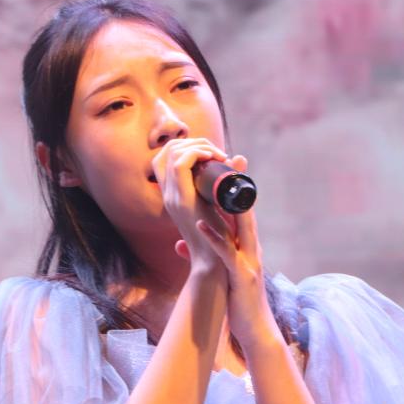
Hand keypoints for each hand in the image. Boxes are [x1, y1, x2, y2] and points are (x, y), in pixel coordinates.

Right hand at [151, 138, 233, 274]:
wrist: (216, 262)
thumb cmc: (221, 236)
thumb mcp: (221, 201)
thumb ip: (225, 180)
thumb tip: (238, 157)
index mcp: (173, 194)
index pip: (164, 158)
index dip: (185, 146)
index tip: (210, 153)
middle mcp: (168, 193)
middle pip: (165, 152)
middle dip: (191, 142)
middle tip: (215, 151)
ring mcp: (173, 196)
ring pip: (172, 153)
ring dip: (197, 145)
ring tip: (217, 154)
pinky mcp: (183, 200)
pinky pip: (181, 164)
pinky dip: (197, 153)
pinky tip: (215, 158)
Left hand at [174, 155, 280, 351]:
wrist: (253, 328)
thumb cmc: (237, 298)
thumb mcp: (222, 272)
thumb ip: (204, 256)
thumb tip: (180, 247)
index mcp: (245, 246)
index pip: (240, 212)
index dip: (234, 188)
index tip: (227, 163)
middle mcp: (251, 248)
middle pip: (246, 211)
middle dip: (240, 185)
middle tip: (233, 158)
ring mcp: (248, 261)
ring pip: (241, 227)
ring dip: (230, 204)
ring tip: (218, 181)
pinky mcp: (241, 276)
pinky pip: (226, 252)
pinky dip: (214, 236)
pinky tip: (201, 222)